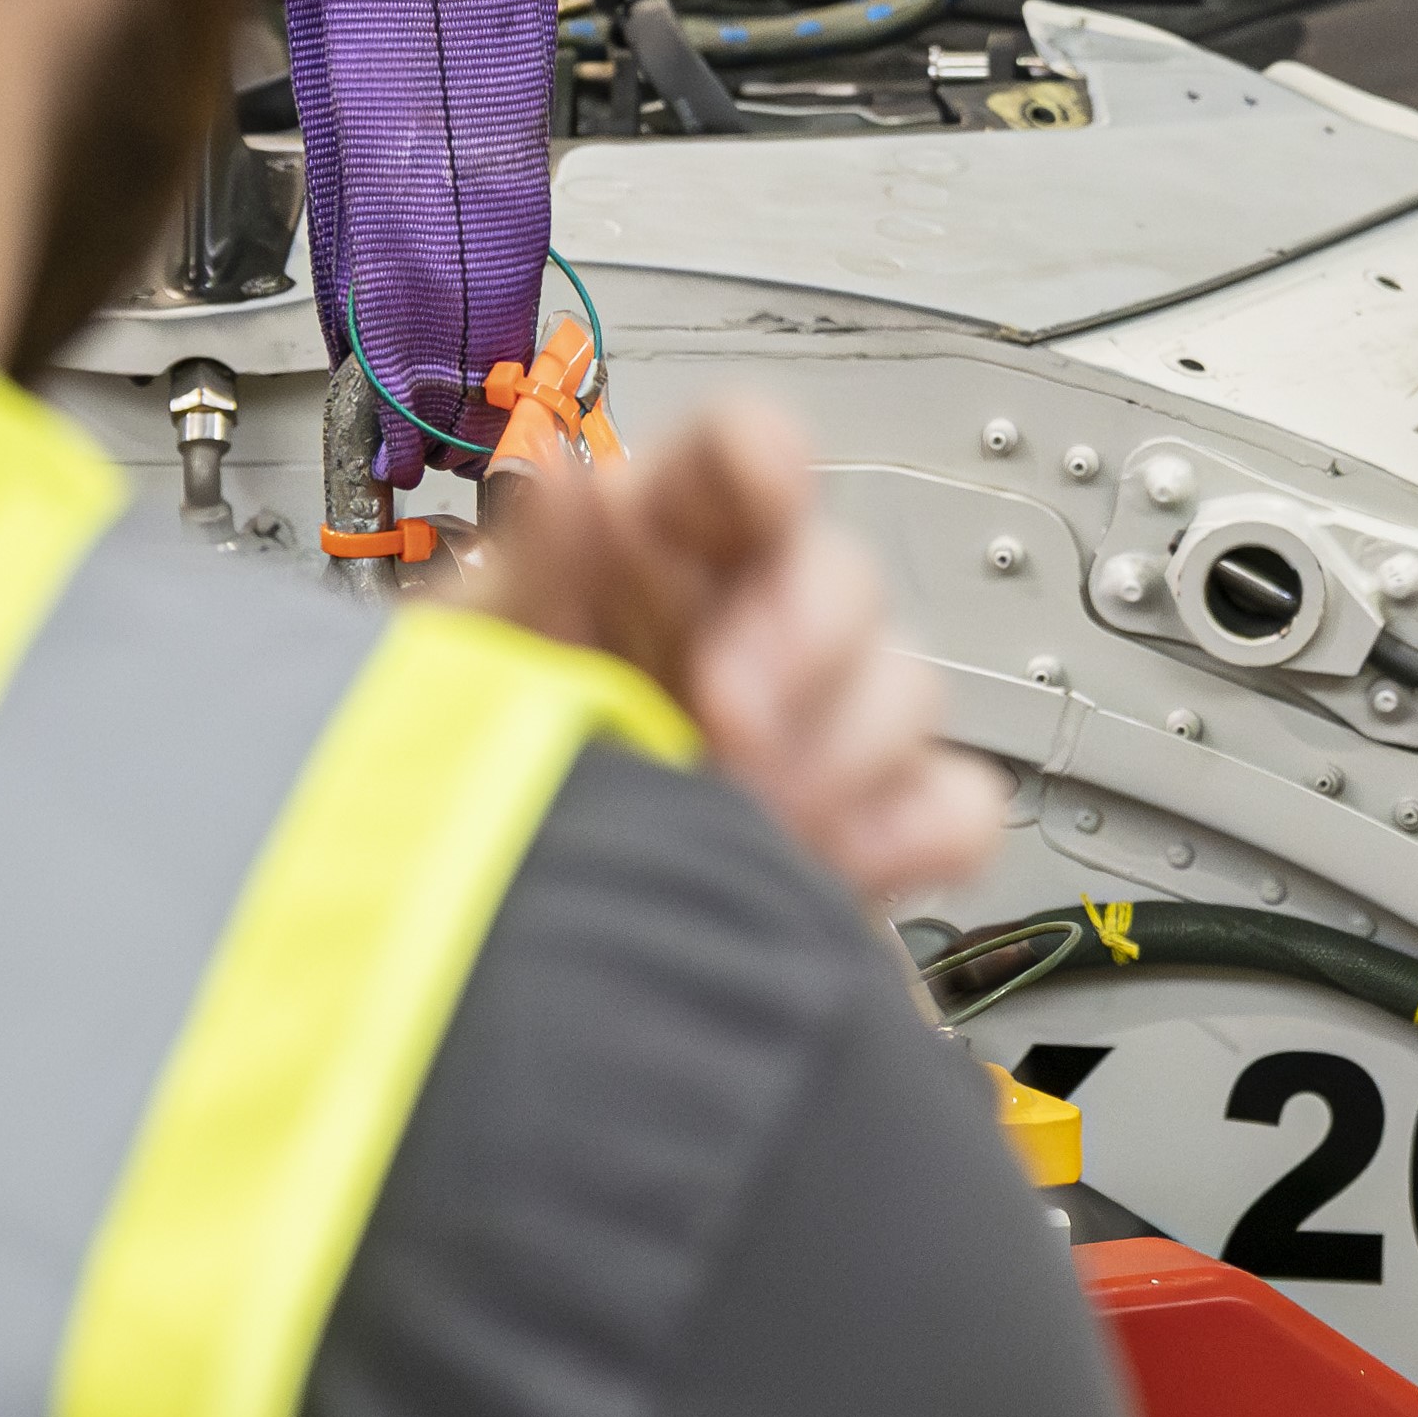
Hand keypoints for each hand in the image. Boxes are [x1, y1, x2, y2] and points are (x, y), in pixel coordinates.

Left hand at [442, 398, 978, 904]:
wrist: (493, 958)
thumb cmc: (465, 798)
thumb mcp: (464, 674)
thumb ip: (526, 573)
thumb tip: (565, 484)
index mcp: (650, 559)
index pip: (735, 459)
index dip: (765, 459)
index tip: (766, 485)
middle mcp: (749, 627)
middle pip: (843, 573)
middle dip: (798, 641)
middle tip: (726, 719)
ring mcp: (818, 728)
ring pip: (907, 686)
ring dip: (835, 755)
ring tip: (744, 820)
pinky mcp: (870, 827)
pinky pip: (953, 805)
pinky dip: (909, 836)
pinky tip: (824, 865)